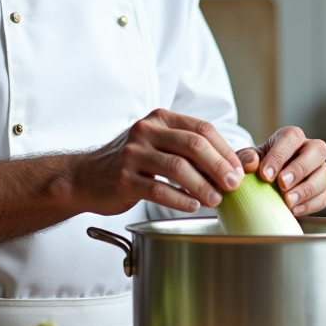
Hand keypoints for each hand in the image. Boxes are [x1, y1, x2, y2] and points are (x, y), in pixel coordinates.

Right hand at [79, 109, 245, 215]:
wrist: (86, 177)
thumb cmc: (131, 163)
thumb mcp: (159, 145)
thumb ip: (189, 151)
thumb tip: (232, 166)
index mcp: (160, 119)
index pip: (202, 129)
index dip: (225, 150)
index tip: (239, 170)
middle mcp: (146, 131)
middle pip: (193, 144)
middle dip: (219, 166)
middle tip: (233, 185)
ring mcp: (132, 154)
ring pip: (177, 167)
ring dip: (202, 185)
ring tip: (216, 200)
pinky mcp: (123, 178)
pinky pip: (158, 189)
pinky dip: (180, 199)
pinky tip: (192, 206)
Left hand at [244, 126, 325, 215]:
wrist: (263, 185)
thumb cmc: (257, 168)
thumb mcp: (247, 160)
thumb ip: (245, 159)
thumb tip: (252, 163)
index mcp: (290, 137)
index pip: (292, 137)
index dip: (280, 155)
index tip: (265, 174)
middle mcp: (310, 150)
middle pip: (318, 150)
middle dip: (300, 168)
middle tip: (282, 185)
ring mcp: (319, 169)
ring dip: (308, 189)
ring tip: (288, 201)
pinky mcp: (323, 190)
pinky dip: (311, 204)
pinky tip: (294, 209)